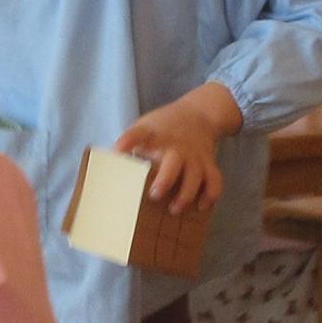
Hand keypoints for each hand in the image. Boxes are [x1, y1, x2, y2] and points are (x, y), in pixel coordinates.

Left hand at [115, 84, 241, 211]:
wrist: (199, 112)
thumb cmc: (163, 127)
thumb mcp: (144, 127)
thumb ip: (129, 146)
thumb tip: (107, 171)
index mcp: (153, 134)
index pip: (137, 135)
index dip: (127, 143)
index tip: (117, 153)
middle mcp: (175, 145)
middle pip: (173, 162)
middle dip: (165, 180)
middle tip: (154, 195)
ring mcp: (194, 155)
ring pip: (196, 175)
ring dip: (186, 194)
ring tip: (174, 209)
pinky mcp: (208, 163)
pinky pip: (214, 180)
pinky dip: (211, 195)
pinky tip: (201, 207)